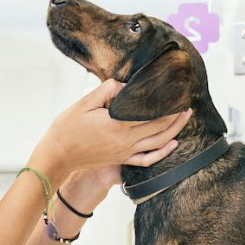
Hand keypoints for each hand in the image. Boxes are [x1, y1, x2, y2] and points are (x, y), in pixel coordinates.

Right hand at [30, 80, 190, 181]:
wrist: (58, 155)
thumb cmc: (67, 128)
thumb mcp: (84, 103)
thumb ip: (105, 91)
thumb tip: (123, 85)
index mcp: (117, 124)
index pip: (150, 113)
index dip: (166, 104)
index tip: (176, 93)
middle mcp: (125, 140)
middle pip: (159, 128)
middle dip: (176, 115)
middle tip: (187, 103)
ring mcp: (125, 152)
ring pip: (158, 143)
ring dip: (175, 130)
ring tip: (185, 118)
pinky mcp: (122, 159)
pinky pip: (148, 159)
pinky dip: (163, 153)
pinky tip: (173, 144)